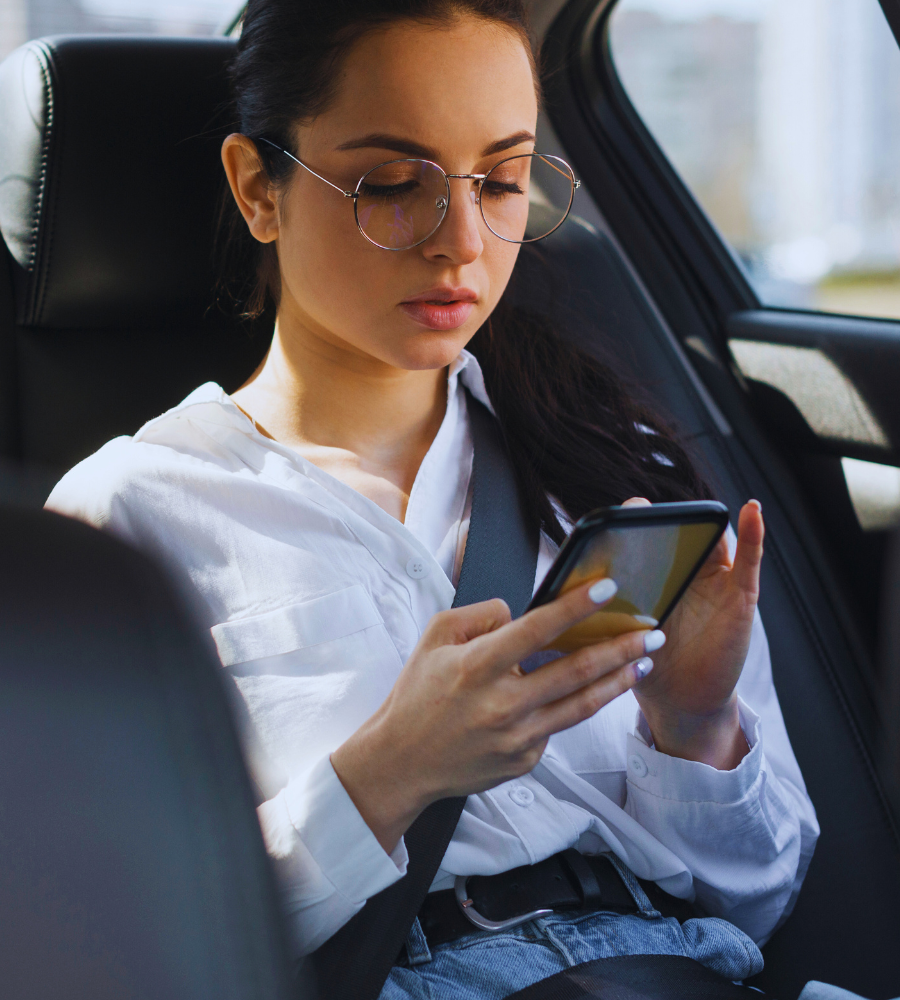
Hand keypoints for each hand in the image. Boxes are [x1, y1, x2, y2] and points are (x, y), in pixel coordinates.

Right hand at [331, 581, 662, 853]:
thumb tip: (517, 612)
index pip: (537, 628)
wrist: (402, 763)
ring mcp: (517, 737)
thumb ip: (478, 615)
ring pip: (582, 705)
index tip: (608, 587)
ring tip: (644, 662)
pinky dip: (575, 706)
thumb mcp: (434, 638)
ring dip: (618, 681)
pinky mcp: (525, 760)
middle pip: (576, 671)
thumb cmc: (417, 696)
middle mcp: (503, 703)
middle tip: (652, 633)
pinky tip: (592, 691)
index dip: (576, 606)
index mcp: (478, 666)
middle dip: (621, 648)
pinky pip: (557, 726)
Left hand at [624, 497, 764, 769]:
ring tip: (689, 512)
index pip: (643, 541)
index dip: (628, 526)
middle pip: (675, 536)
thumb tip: (555, 596)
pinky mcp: (740, 597)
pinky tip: (751, 511)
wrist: (680, 703)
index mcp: (652, 578)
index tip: (608, 518)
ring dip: (701, 521)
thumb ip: (600, 612)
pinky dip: (754, 534)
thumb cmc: (646, 666)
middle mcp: (683, 574)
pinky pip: (749, 562)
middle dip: (658, 521)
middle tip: (638, 511)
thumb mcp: (617, 636)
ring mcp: (714, 582)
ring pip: (711, 541)